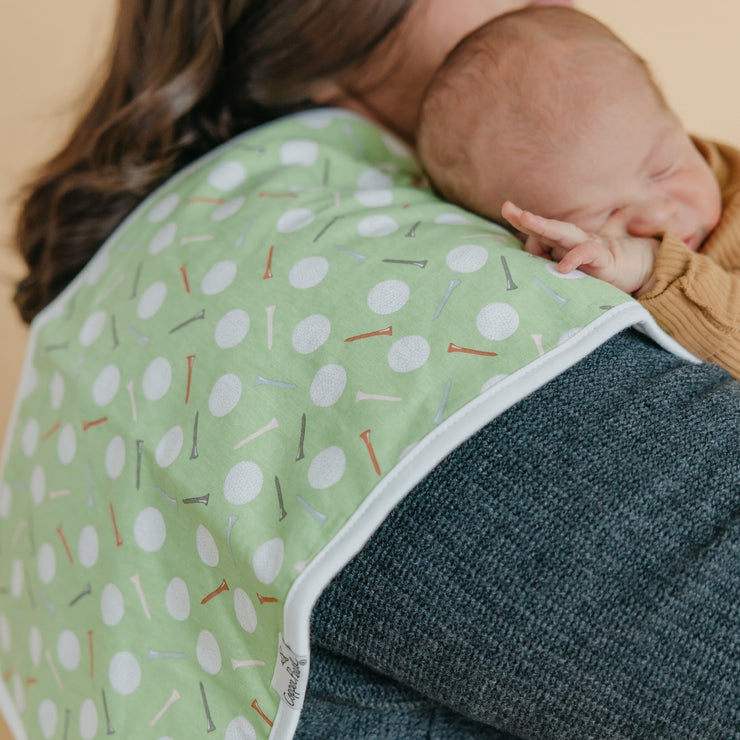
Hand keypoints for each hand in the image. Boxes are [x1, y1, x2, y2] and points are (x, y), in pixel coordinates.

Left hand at [501, 201, 658, 294]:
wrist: (639, 269)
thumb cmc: (598, 272)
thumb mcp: (569, 271)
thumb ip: (549, 266)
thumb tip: (526, 267)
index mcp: (563, 244)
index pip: (539, 233)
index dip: (523, 222)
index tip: (508, 209)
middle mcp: (573, 242)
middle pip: (547, 228)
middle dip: (526, 219)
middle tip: (508, 208)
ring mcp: (588, 247)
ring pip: (564, 234)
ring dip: (544, 226)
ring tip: (525, 219)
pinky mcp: (603, 259)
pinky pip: (588, 253)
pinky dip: (575, 258)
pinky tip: (563, 266)